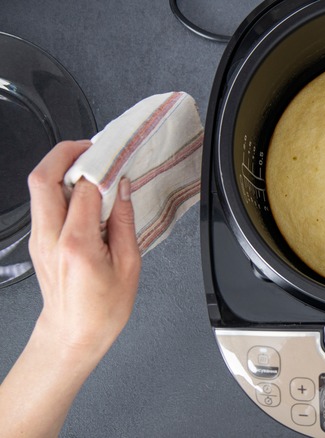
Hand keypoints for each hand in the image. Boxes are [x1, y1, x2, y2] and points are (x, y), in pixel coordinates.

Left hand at [28, 139, 140, 359]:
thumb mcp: (129, 265)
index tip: (118, 160)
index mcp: (77, 244)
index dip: (102, 168)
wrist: (73, 335)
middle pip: (43, 177)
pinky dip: (60, 187)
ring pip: (38, 186)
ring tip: (88, 167)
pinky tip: (82, 192)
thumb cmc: (102, 310)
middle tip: (90, 147)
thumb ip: (125, 222)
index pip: (85, 188)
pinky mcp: (38, 240)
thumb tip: (123, 189)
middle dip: (65, 153)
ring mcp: (39, 238)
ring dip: (60, 168)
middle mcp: (50, 237)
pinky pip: (43, 202)